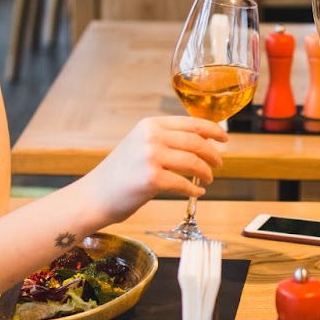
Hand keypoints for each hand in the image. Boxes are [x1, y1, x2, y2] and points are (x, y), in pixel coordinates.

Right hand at [75, 117, 228, 224]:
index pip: (191, 123)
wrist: (94, 196)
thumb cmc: (120, 174)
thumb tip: (199, 143)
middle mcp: (151, 136)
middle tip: (219, 164)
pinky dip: (193, 189)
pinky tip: (196, 193)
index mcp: (150, 124)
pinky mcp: (151, 178)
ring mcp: (150, 156)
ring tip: (208, 179)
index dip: (213, 130)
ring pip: (193, 162)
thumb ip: (165, 140)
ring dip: (205, 172)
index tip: (224, 138)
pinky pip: (183, 184)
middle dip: (212, 154)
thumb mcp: (140, 145)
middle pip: (196, 142)